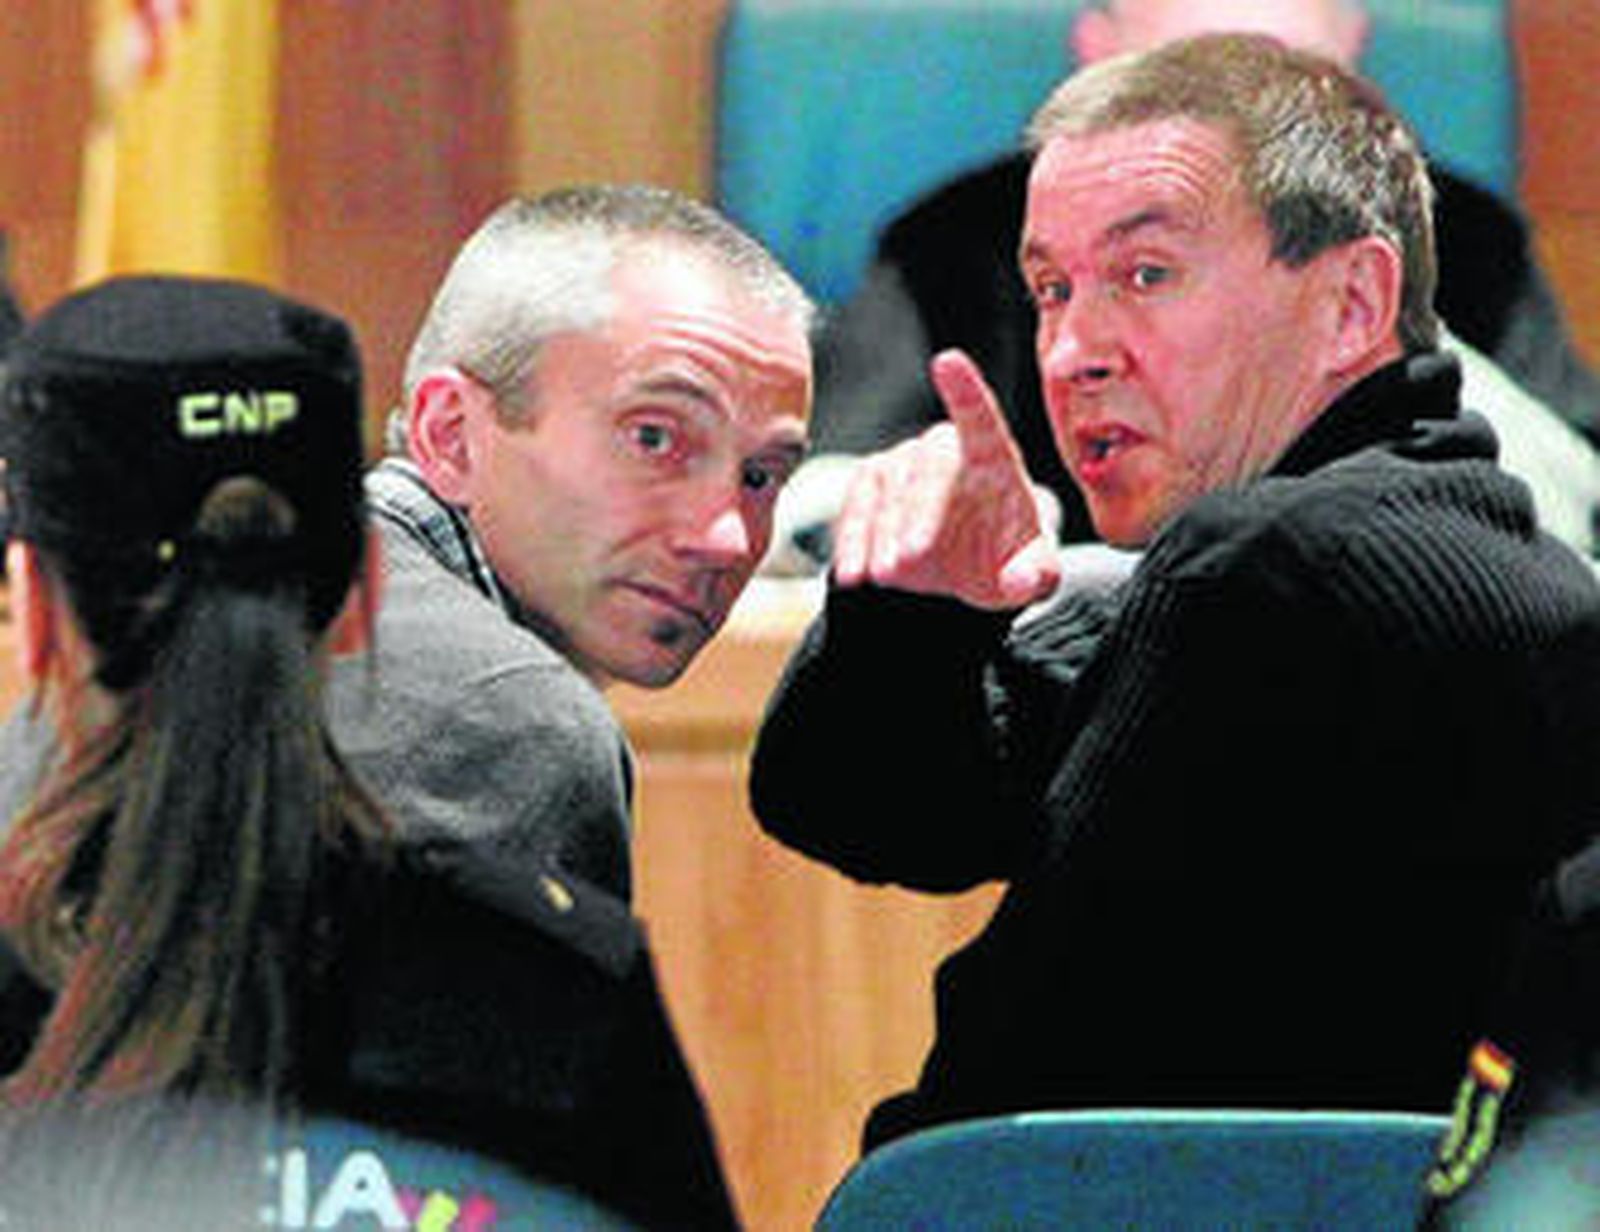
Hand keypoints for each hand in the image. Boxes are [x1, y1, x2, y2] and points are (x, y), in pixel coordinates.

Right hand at [831, 349, 1062, 609]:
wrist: (968, 569)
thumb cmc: (1006, 560)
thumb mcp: (1029, 574)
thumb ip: (1034, 576)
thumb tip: (1024, 582)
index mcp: (995, 459)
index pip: (981, 419)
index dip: (966, 391)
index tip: (948, 361)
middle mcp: (946, 452)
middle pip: (925, 467)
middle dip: (914, 513)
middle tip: (910, 560)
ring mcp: (904, 465)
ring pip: (885, 489)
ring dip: (880, 533)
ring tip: (886, 576)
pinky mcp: (871, 486)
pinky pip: (856, 507)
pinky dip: (852, 540)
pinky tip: (854, 574)